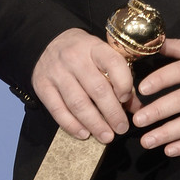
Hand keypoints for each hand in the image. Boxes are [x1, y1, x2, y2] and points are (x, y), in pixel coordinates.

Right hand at [31, 28, 135, 143]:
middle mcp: (75, 58)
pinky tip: (84, 134)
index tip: (126, 99)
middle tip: (121, 128)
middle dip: (112, 112)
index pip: (112, 62)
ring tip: (106, 136)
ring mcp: (57, 72)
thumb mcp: (102, 56)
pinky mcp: (42, 86)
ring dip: (94, 123)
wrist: (48, 43)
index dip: (123, 82)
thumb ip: (120, 79)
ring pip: (78, 103)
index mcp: (94, 47)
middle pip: (97, 88)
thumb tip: (136, 108)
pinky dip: (72, 125)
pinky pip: (58, 110)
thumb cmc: (83, 53)